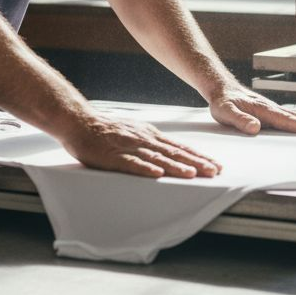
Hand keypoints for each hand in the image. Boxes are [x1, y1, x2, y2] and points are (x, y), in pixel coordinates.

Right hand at [58, 114, 221, 178]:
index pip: (179, 147)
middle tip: (215, 172)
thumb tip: (170, 152)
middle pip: (174, 152)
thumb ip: (150, 141)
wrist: (79, 121)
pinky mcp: (114, 156)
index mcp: (150, 135)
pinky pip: (132, 163)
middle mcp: (144, 139)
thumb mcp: (134, 132)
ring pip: (158, 158)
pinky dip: (146, 168)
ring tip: (194, 173)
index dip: (198, 157)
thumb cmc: (105, 129)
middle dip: (196, 162)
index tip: (216, 165)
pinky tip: (158, 173)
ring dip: (177, 166)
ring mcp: (129, 147)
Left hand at [206, 84, 295, 136]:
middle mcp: (272, 108)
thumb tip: (255, 128)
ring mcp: (274, 109)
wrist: (221, 87)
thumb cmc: (222, 101)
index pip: (287, 120)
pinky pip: (293, 116)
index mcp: (264, 110)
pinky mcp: (272, 111)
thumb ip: (239, 119)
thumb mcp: (225, 111)